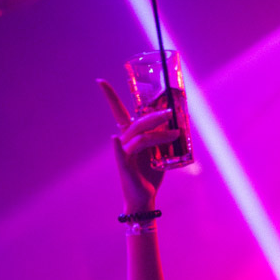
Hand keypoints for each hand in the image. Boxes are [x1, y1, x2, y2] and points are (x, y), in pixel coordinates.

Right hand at [97, 79, 180, 212]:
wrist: (145, 198)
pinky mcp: (124, 166)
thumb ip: (164, 140)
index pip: (119, 112)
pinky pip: (121, 153)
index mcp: (131, 136)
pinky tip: (114, 139)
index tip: (99, 81)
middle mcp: (125, 141)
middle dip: (154, 116)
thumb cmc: (151, 175)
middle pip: (138, 123)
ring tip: (176, 133)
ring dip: (159, 134)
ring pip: (141, 138)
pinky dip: (118, 146)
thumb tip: (180, 125)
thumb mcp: (160, 154)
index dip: (109, 97)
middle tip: (170, 112)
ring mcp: (124, 153)